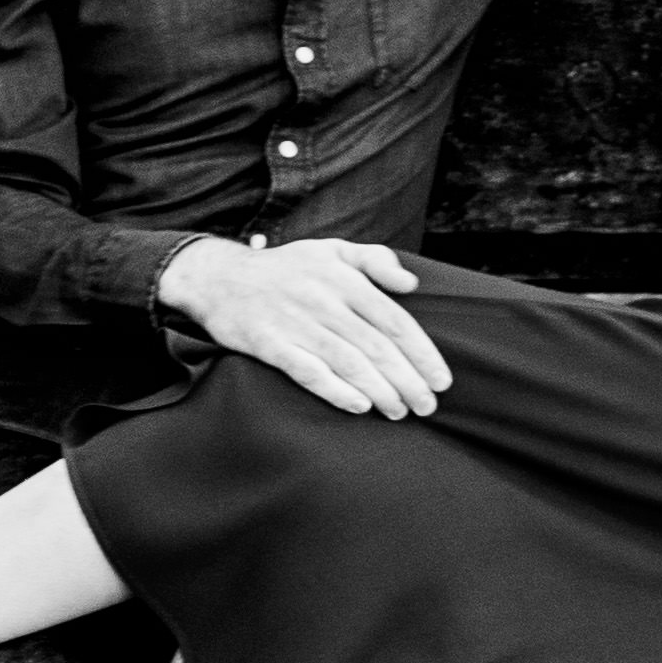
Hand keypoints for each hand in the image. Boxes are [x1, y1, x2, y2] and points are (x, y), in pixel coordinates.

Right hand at [159, 235, 452, 417]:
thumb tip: (411, 284)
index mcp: (343, 278)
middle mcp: (323, 300)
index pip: (394, 320)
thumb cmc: (286, 267)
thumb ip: (374, 260)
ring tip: (400, 412)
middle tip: (428, 407)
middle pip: (377, 347)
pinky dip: (336, 391)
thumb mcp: (331, 250)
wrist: (219, 277)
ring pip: (348, 363)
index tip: (442, 380)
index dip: (422, 353)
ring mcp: (295, 323)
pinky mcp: (269, 344)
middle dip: (408, 381)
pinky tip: (359, 407)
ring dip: (380, 392)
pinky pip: (308, 372)